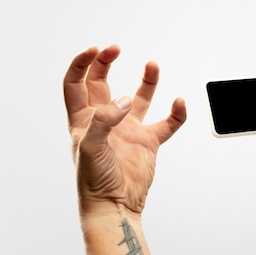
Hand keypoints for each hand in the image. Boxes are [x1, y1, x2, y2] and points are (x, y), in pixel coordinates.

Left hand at [63, 45, 186, 215]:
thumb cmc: (93, 181)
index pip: (76, 84)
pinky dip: (175, 114)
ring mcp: (128, 130)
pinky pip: (166, 123)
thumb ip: (104, 120)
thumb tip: (123, 100)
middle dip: (106, 63)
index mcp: (83, 120)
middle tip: (115, 48)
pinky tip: (179, 104)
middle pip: (102, 83)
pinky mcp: (148, 142)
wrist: (114, 206)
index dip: (82, 64)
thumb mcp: (89, 148)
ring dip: (146, 81)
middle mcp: (105, 121)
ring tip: (152, 65)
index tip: (95, 49)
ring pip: (137, 98)